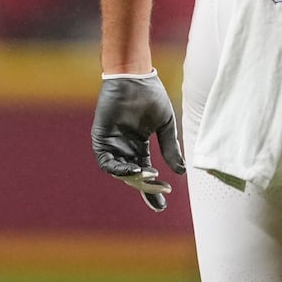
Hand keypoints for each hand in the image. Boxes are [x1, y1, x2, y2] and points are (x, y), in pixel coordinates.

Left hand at [91, 71, 185, 210]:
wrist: (135, 76)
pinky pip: (106, 161)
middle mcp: (125, 146)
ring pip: (120, 172)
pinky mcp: (101, 137)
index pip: (145, 172)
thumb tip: (180, 172)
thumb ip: (170, 148)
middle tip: (161, 191)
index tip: (162, 205)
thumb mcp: (165, 125)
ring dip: (134, 178)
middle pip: (134, 176)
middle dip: (146, 187)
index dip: (153, 189)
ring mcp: (113, 142)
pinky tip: (135, 169)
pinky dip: (119, 168)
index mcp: (139, 145)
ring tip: (150, 177)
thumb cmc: (150, 95)